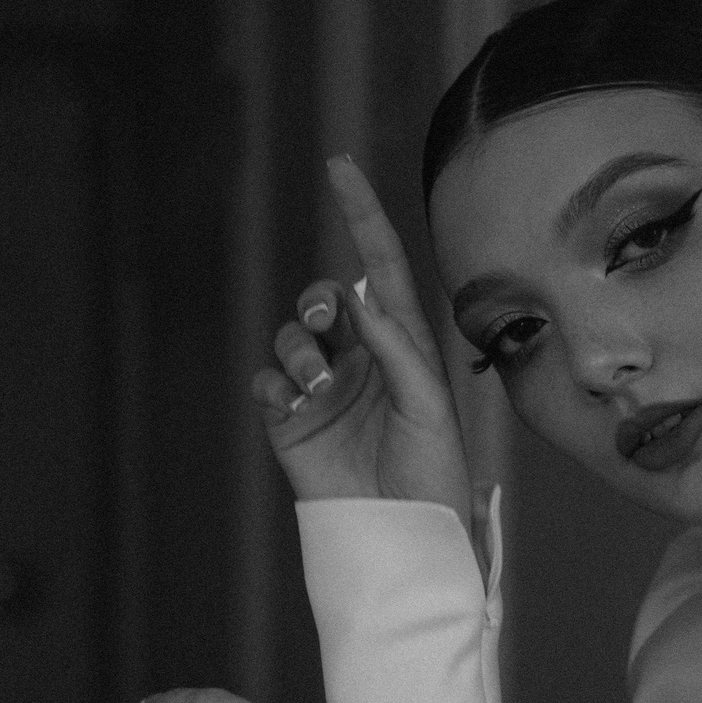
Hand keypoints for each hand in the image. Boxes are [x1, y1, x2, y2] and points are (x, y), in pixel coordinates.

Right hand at [252, 155, 473, 529]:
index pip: (381, 266)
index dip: (362, 215)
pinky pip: (268, 382)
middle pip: (326, 298)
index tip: (339, 166)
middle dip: (320, 298)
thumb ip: (397, 349)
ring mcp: (323, 387)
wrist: (402, 535)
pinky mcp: (291, 421)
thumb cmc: (433, 474)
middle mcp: (360, 357)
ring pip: (293, 337)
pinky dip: (275, 384)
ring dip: (299, 350)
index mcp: (403, 344)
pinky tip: (292, 403)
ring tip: (316, 385)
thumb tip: (359, 295)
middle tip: (325, 316)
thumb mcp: (429, 406)